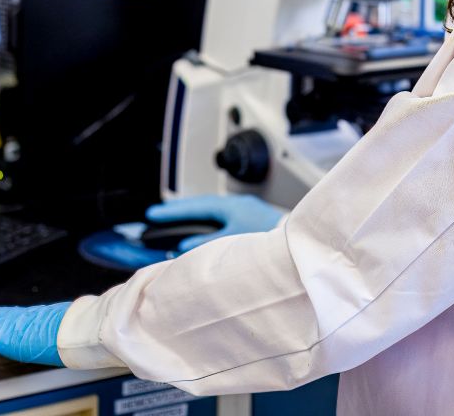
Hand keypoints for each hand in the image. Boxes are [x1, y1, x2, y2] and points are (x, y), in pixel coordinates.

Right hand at [146, 193, 285, 252]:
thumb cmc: (271, 240)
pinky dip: (208, 224)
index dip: (172, 212)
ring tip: (176, 223)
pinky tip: (203, 233)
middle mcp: (237, 205)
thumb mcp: (233, 242)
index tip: (152, 214)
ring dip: (194, 217)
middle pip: (201, 205)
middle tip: (158, 216)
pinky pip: (222, 218)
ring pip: (212, 211)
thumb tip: (183, 247)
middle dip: (179, 211)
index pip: (194, 207)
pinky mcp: (252, 221)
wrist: (301, 242)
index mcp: (230, 206)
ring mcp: (245, 211)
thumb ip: (206, 244)